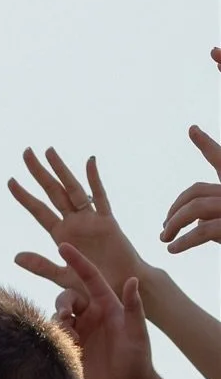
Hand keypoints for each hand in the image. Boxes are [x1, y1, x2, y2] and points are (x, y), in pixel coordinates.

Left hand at [10, 149, 142, 299]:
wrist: (120, 289)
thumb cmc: (93, 285)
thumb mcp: (63, 277)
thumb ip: (41, 266)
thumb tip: (15, 256)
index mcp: (60, 235)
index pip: (38, 211)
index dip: (24, 196)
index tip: (10, 180)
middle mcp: (73, 223)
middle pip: (52, 193)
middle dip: (39, 173)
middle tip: (26, 152)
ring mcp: (90, 219)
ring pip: (73, 190)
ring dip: (61, 170)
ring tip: (49, 151)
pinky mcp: (108, 222)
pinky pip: (100, 198)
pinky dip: (94, 181)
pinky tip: (89, 162)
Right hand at [53, 243, 172, 378]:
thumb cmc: (137, 358)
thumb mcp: (137, 332)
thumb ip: (134, 307)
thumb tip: (133, 280)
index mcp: (106, 304)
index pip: (89, 278)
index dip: (77, 262)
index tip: (62, 246)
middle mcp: (90, 314)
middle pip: (67, 298)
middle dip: (62, 304)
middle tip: (65, 319)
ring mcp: (79, 330)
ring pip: (57, 317)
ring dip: (59, 325)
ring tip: (71, 341)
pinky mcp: (69, 347)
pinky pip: (53, 336)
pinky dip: (54, 339)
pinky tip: (65, 349)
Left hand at [160, 124, 220, 253]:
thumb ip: (214, 217)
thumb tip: (195, 221)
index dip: (207, 144)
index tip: (191, 129)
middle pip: (196, 191)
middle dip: (175, 208)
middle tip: (164, 228)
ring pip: (195, 207)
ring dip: (174, 224)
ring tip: (165, 239)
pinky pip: (202, 230)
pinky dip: (183, 241)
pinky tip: (173, 249)